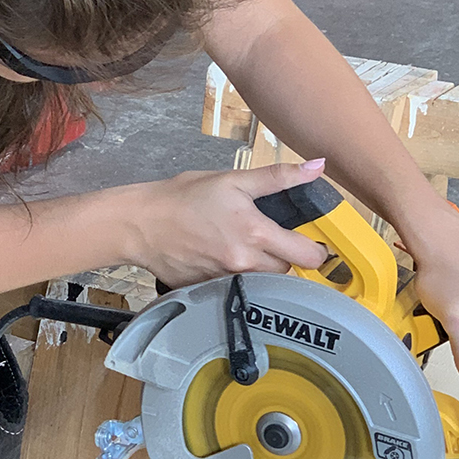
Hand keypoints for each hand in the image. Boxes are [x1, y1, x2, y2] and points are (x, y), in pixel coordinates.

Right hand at [129, 158, 329, 287]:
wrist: (140, 224)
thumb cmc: (184, 197)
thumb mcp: (233, 180)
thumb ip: (278, 177)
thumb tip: (318, 167)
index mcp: (256, 234)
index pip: (309, 255)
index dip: (316, 249)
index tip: (310, 241)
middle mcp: (245, 263)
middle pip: (288, 272)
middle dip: (284, 257)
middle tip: (269, 239)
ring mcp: (227, 281)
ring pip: (263, 283)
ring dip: (261, 269)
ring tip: (243, 248)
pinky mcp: (209, 292)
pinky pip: (236, 290)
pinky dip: (235, 278)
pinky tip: (221, 260)